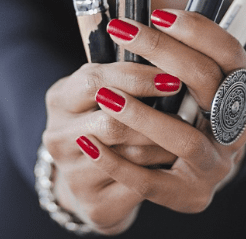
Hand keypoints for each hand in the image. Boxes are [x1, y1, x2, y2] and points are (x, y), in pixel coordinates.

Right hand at [41, 60, 182, 233]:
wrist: (92, 174)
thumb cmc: (104, 114)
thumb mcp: (104, 84)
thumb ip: (123, 65)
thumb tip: (159, 41)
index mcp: (59, 98)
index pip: (95, 81)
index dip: (137, 78)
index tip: (171, 77)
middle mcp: (57, 137)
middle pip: (110, 123)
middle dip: (153, 117)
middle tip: (187, 110)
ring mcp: (72, 173)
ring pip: (129, 155)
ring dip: (163, 142)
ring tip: (188, 132)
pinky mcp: (94, 203)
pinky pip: (138, 184)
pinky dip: (161, 168)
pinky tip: (177, 157)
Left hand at [73, 10, 245, 224]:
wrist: (191, 167)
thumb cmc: (186, 106)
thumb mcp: (194, 77)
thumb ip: (183, 50)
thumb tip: (151, 15)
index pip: (230, 53)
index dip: (197, 30)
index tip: (158, 14)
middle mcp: (238, 129)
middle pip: (208, 83)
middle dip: (163, 51)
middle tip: (122, 31)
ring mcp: (217, 165)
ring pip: (185, 137)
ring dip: (142, 113)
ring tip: (105, 94)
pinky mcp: (190, 196)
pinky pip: (151, 181)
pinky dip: (117, 162)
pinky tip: (89, 142)